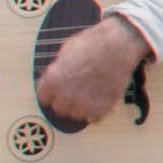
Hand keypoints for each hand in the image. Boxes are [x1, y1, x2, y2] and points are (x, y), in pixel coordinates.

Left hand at [37, 16, 153, 128]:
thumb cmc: (94, 43)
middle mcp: (65, 96)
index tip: (59, 91)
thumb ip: (57, 70)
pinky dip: (97, 111)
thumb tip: (54, 78)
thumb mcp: (66, 51)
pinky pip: (94, 118)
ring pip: (77, 115)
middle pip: (60, 109)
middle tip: (78, 91)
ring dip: (83, 106)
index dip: (52, 93)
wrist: (119, 44)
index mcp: (52, 81)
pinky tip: (101, 97)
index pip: (43, 98)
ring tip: (92, 92)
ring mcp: (83, 104)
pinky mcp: (101, 109)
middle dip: (67, 100)